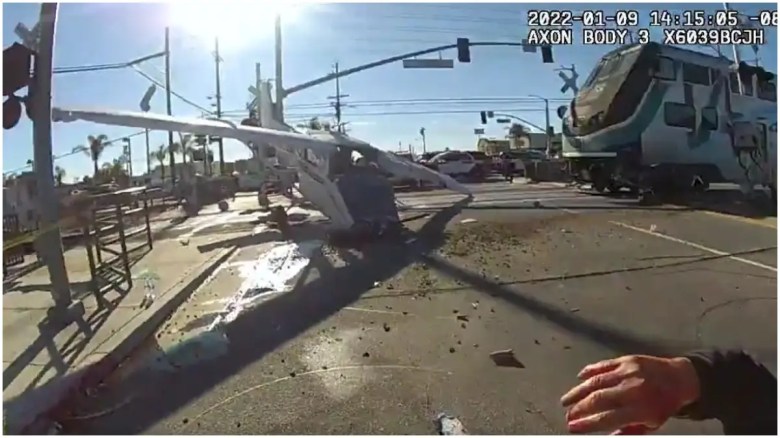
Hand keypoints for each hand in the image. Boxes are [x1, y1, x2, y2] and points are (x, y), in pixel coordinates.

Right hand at [560, 355, 700, 433]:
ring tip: (566, 400)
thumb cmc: (663, 405)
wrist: (680, 379)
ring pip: (596, 382)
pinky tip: (579, 378)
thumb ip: (628, 430)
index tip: (572, 427)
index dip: (587, 424)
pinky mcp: (626, 359)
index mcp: (641, 409)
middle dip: (579, 409)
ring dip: (577, 392)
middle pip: (598, 400)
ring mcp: (628, 372)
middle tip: (567, 415)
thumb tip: (605, 436)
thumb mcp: (651, 424)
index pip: (607, 419)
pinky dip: (589, 371)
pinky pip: (602, 365)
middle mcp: (633, 390)